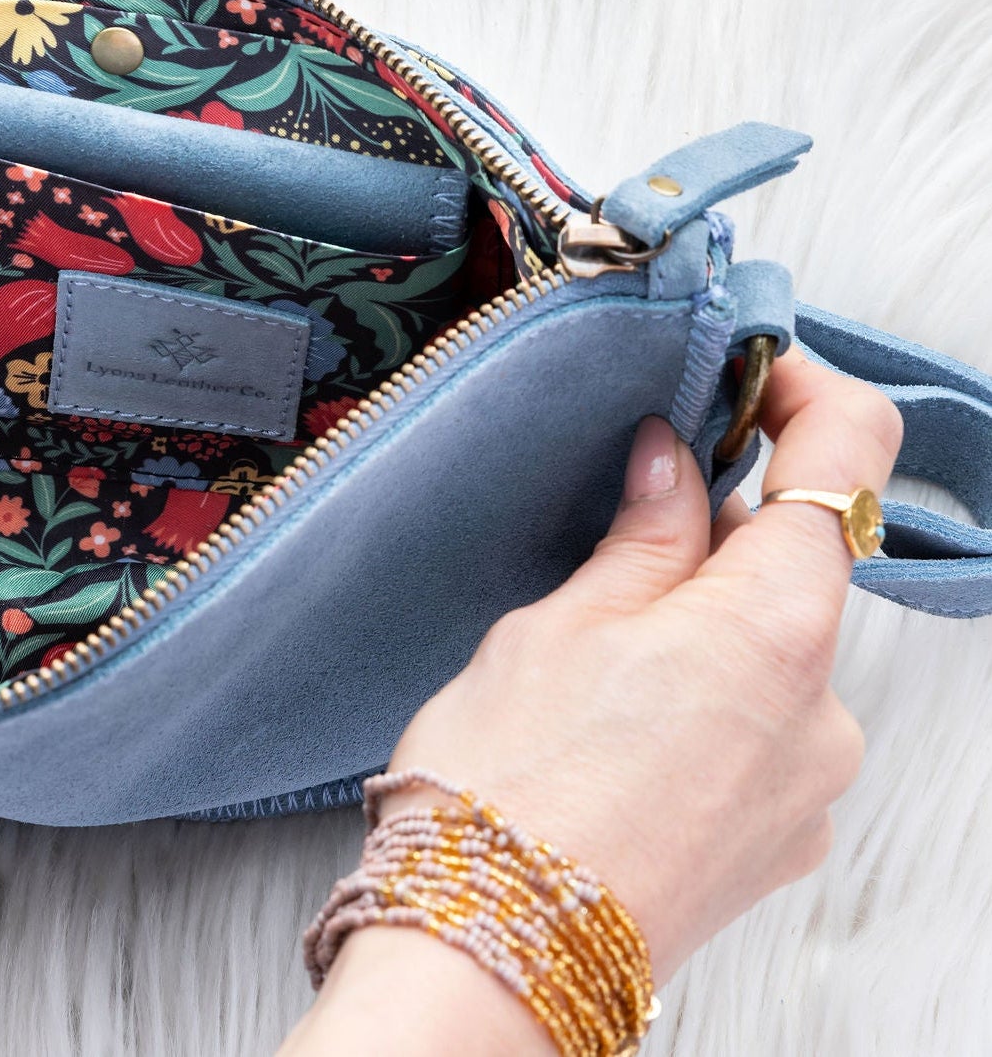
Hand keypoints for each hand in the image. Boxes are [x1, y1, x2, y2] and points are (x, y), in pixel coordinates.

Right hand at [283, 350, 901, 1055]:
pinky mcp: (777, 842)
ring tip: (582, 670)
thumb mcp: (557, 627)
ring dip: (698, 630)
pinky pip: (758, 732)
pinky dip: (701, 705)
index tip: (750, 368)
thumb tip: (677, 459)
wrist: (485, 964)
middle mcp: (823, 709)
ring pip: (768, 655)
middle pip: (794, 567)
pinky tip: (607, 735)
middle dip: (711, 537)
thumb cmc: (503, 794)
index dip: (803, 389)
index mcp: (773, 627)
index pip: (846, 459)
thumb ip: (642, 534)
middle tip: (606, 538)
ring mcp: (807, 787)